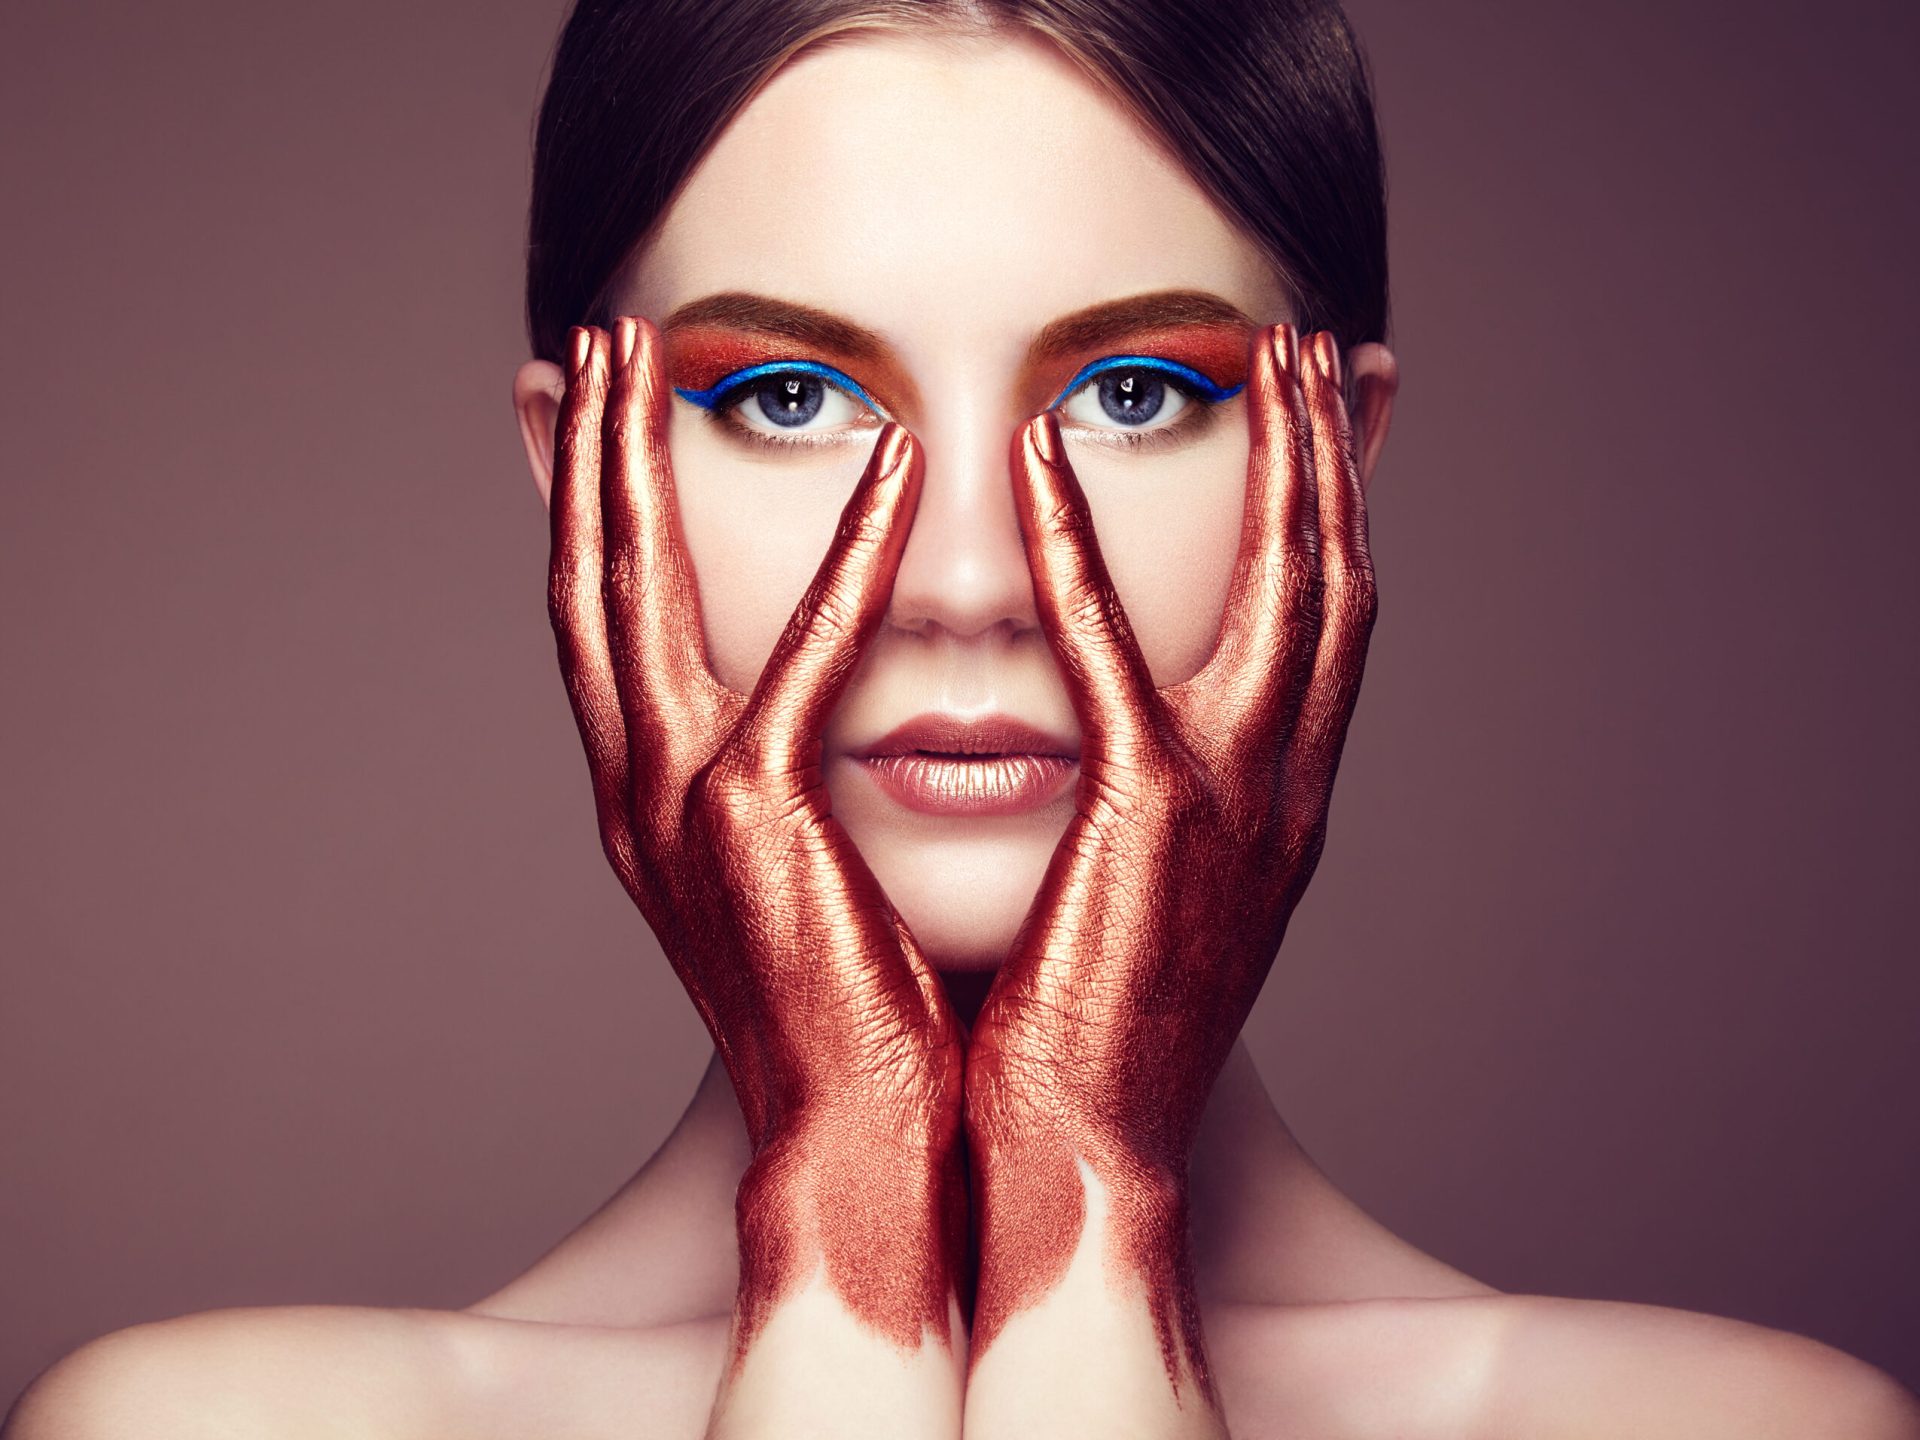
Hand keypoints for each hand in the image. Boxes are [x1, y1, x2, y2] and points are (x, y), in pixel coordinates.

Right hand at [545, 318, 966, 1373]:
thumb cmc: (858, 1014)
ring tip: (645, 351)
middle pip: (585, 582)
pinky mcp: (755, 821)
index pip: (599, 625)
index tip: (592, 415)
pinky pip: (801, 654)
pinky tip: (893, 465)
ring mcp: (676, 806)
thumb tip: (806, 715)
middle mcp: (635, 794)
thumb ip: (782, 785)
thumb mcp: (795, 880)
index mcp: (648, 804)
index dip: (583, 511)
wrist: (866, 1144)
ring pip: (633, 592)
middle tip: (591, 342)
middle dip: (581, 457)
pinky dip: (846, 553)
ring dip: (635, 462)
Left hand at [964, 324, 1375, 1403]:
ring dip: (1281, 462)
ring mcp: (1235, 803)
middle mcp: (1286, 793)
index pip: (1331, 632)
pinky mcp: (1147, 820)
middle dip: (1338, 457)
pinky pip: (1112, 650)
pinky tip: (1043, 460)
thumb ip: (1155, 816)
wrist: (1073, 1164)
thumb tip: (1123, 750)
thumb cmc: (1085, 1042)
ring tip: (1265, 355)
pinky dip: (1079, 548)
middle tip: (1326, 350)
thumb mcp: (1149, 908)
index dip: (1341, 519)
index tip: (1329, 427)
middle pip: (1340, 582)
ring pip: (1286, 589)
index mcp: (1281, 813)